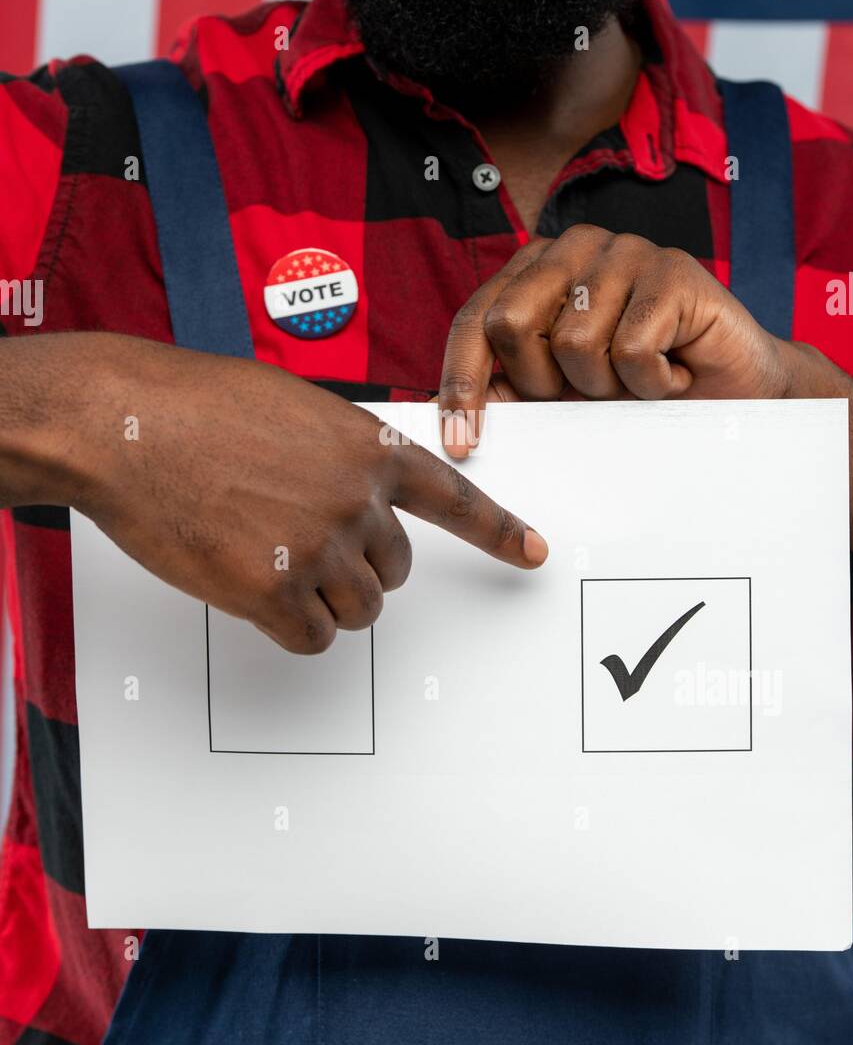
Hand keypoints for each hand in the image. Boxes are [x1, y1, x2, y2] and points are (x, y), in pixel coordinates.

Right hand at [0, 334, 546, 653]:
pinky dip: (288, 627)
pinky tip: (249, 587)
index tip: (534, 553)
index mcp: (370, 449)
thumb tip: (355, 502)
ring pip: (358, 611)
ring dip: (323, 600)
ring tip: (267, 558)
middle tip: (300, 543)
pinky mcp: (273, 593)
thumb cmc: (196, 406)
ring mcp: (318, 548)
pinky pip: (311, 638)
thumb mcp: (294, 410)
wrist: (125, 424)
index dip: (499, 532)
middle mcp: (358, 500)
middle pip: (395, 571)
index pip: (454, 499)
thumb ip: (340, 455)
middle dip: (358, 567)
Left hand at [438, 225, 796, 456]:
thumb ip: (510, 390)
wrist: (734, 391)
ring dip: (607, 386)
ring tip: (639, 378)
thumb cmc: (641, 386)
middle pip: (511, 324)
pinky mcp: (672, 270)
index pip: (475, 320)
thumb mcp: (562, 393)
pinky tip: (673, 371)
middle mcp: (572, 248)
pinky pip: (631, 350)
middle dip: (541, 382)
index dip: (461, 383)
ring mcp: (624, 251)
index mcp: (534, 269)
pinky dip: (651, 383)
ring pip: (574, 343)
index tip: (460, 443)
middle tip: (586, 393)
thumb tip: (448, 415)